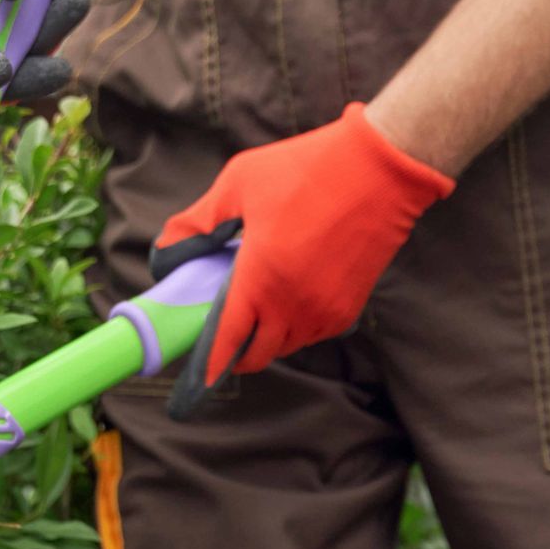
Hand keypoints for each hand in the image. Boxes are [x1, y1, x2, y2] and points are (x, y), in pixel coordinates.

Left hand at [150, 104, 453, 414]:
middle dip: (234, 351)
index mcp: (261, 279)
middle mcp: (294, 305)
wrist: (381, 167)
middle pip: (256, 354)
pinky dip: (294, 328)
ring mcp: (325, 310)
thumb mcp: (237, 185)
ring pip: (286, 346)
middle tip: (220, 329)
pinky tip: (286, 298)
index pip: (227, 340)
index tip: (194, 382)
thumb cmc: (307, 169)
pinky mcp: (349, 306)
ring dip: (265, 338)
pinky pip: (312, 334)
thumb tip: (168, 251)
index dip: (208, 365)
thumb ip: (196, 223)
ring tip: (254, 306)